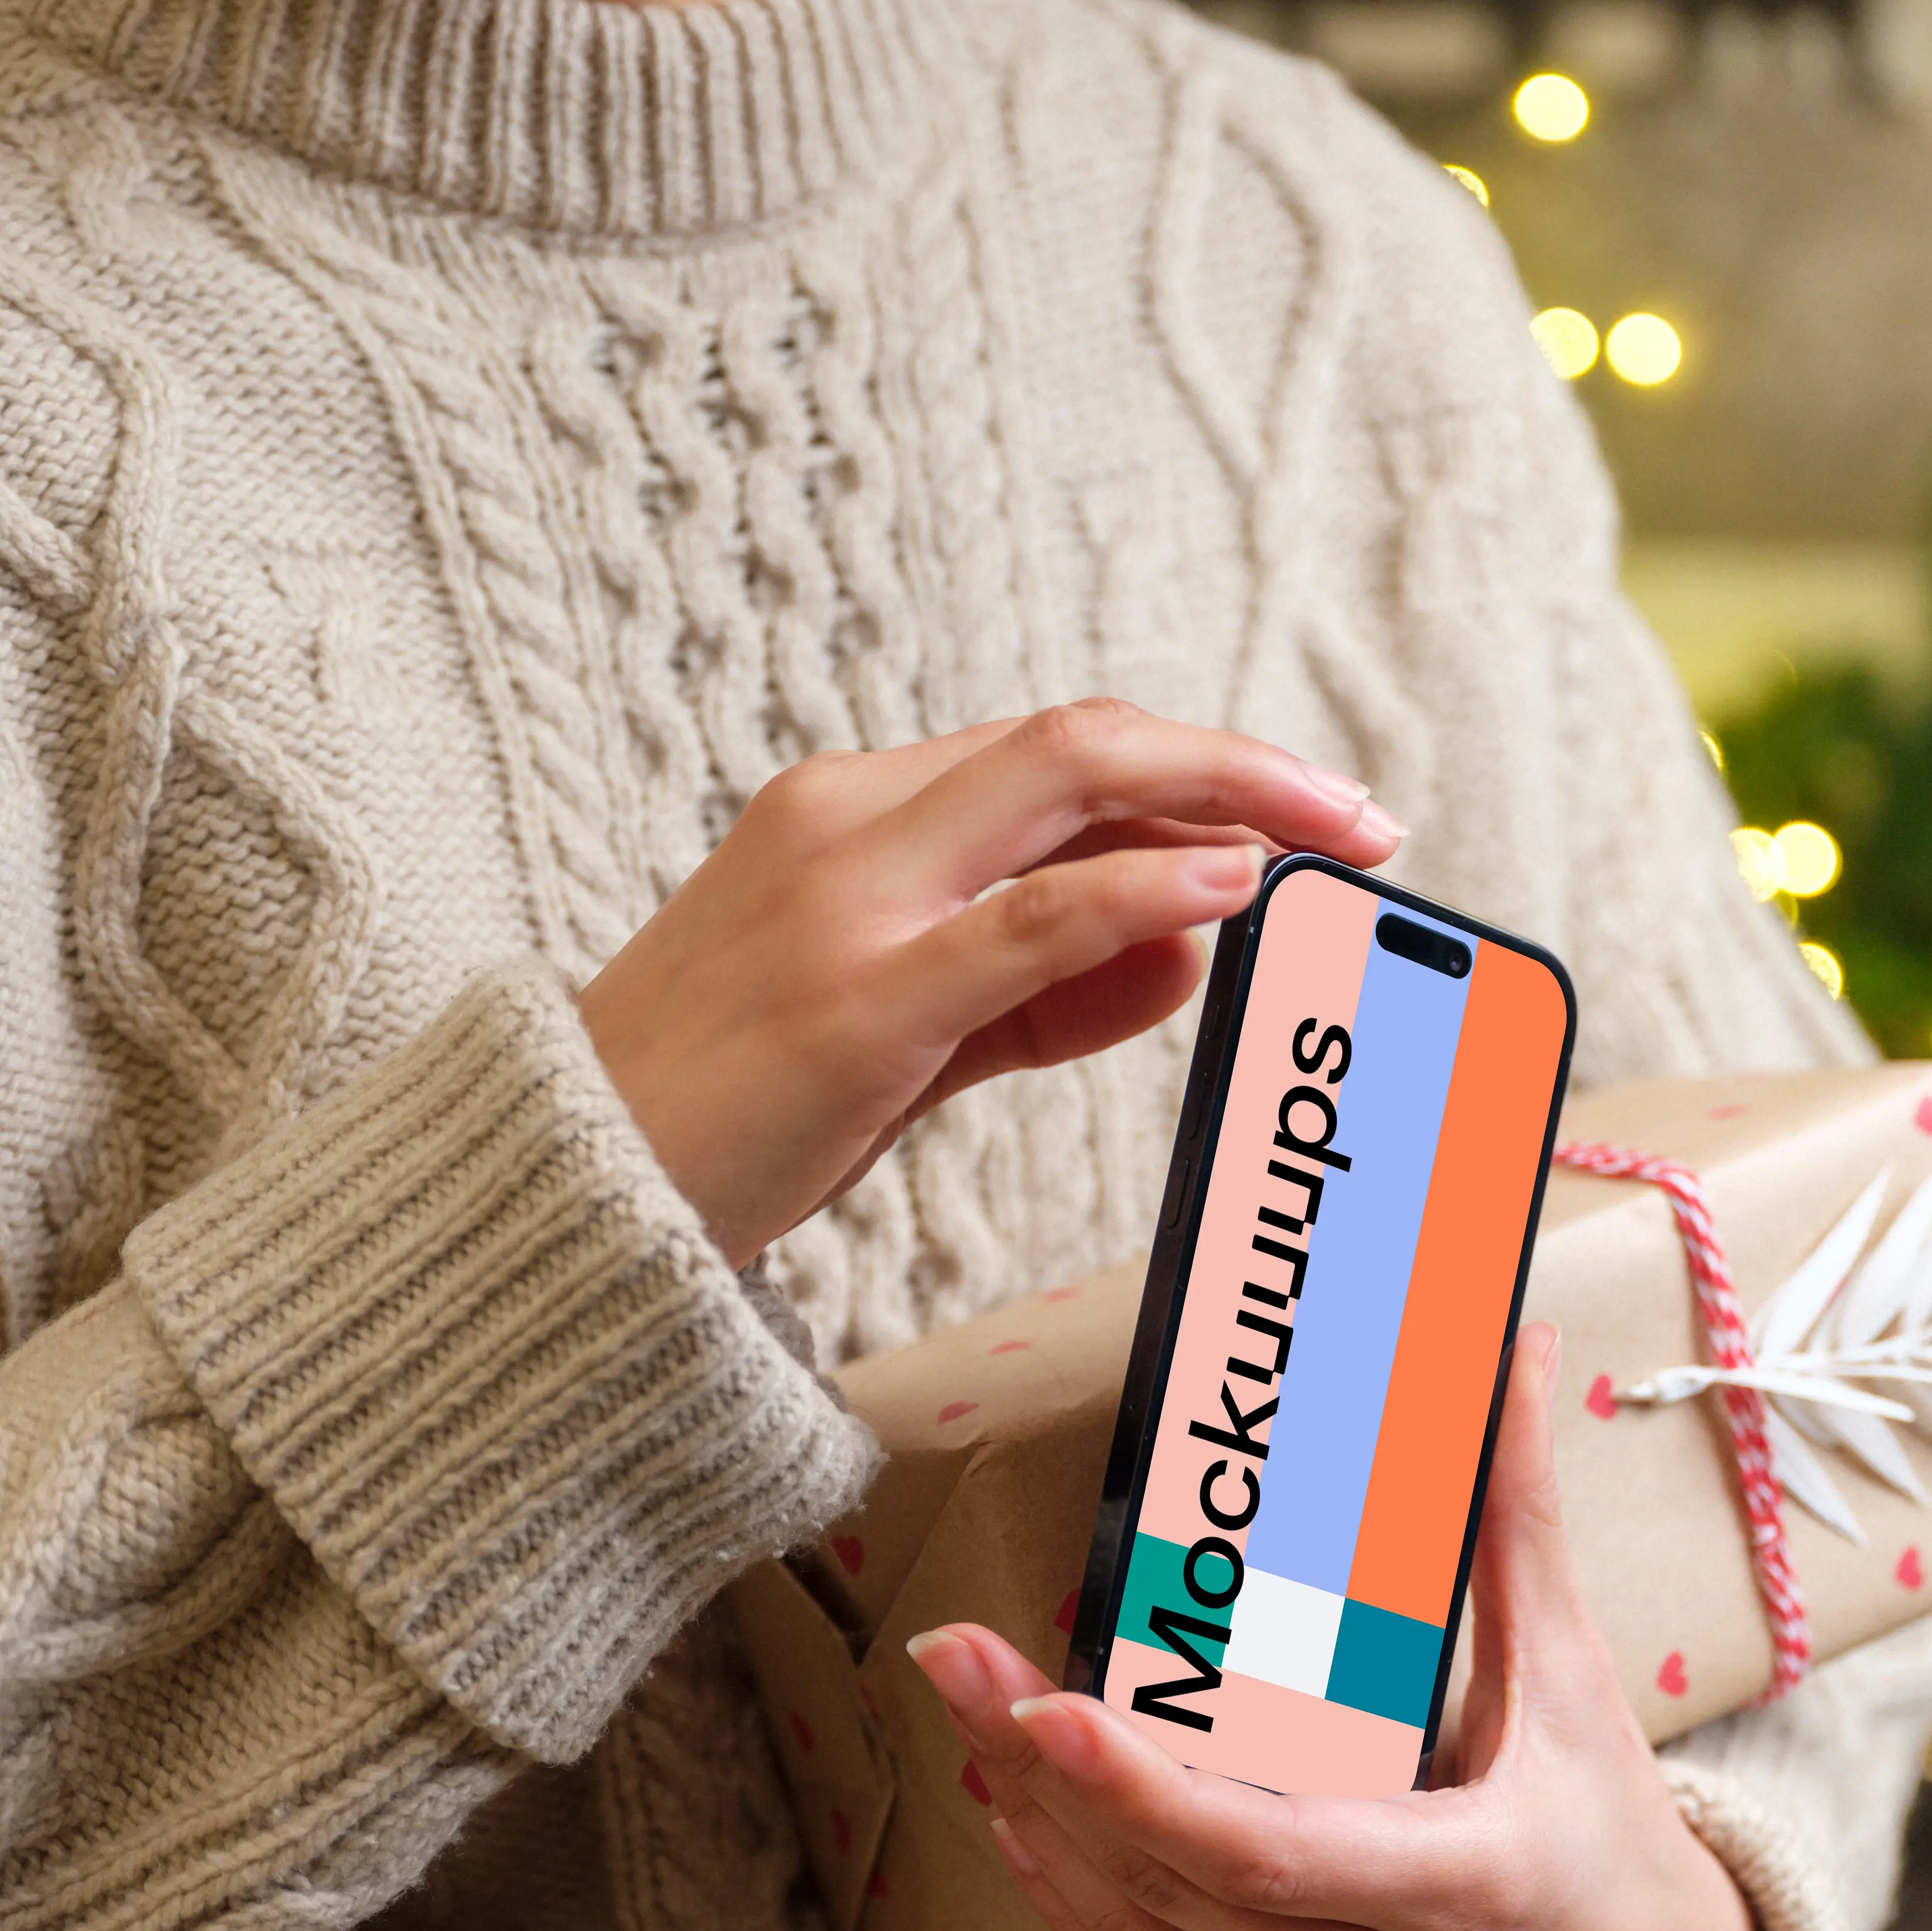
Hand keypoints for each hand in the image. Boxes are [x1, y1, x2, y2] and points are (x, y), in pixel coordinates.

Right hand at [578, 702, 1402, 1267]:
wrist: (570, 1189)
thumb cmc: (730, 1108)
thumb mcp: (901, 1025)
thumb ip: (1043, 986)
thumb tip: (1196, 944)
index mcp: (845, 811)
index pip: (1052, 758)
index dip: (1193, 773)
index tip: (1298, 815)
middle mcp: (847, 825)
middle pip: (1080, 741)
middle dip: (1240, 762)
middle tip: (1361, 816)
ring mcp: (848, 904)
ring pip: (1068, 790)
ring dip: (1231, 804)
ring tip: (1335, 843)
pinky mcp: (861, 1001)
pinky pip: (1033, 916)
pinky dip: (1147, 891)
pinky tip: (1236, 890)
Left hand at [909, 1326, 1756, 1930]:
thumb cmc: (1614, 1834)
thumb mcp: (1574, 1680)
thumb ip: (1518, 1517)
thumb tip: (1512, 1347)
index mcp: (1460, 1887)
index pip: (1259, 1852)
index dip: (1137, 1787)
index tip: (1042, 1703)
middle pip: (1171, 1886)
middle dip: (1043, 1771)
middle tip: (948, 1661)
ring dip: (1042, 1830)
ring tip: (967, 1719)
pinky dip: (1078, 1913)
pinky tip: (1025, 1828)